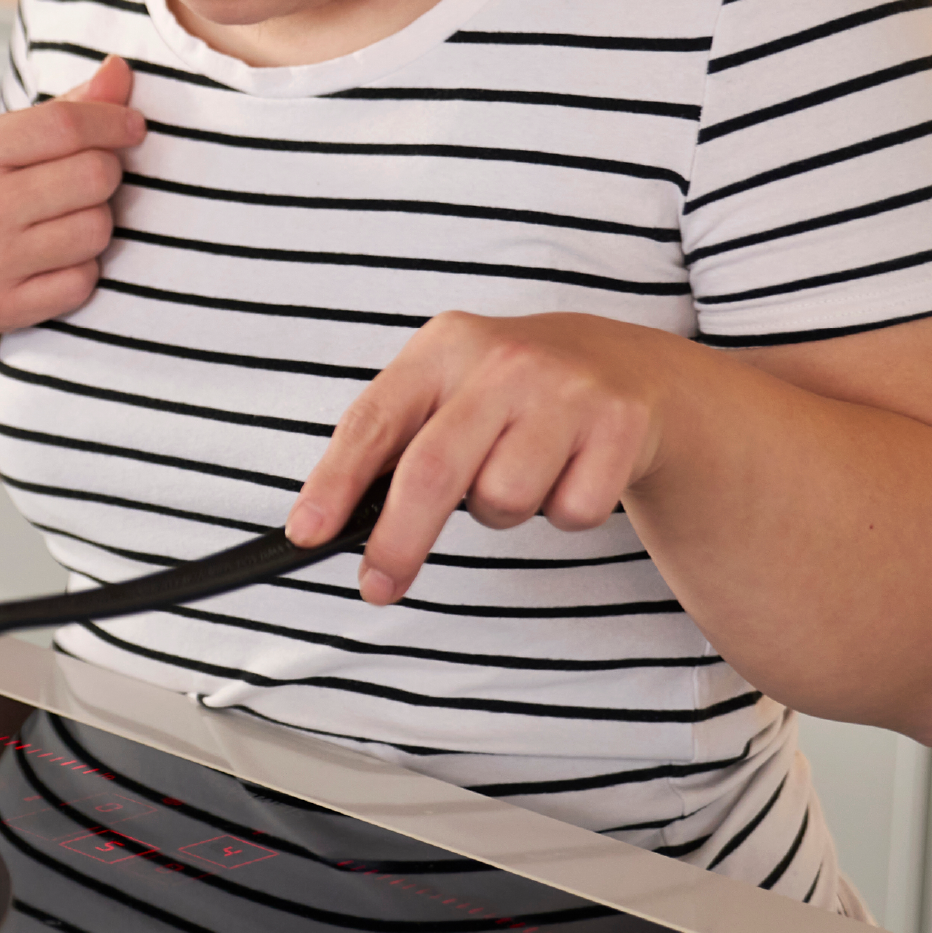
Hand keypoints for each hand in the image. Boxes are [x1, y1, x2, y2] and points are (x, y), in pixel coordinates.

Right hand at [0, 55, 144, 341]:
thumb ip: (61, 110)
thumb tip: (119, 70)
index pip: (67, 124)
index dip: (114, 121)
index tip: (132, 126)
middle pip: (94, 176)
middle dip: (105, 174)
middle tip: (87, 180)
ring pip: (97, 230)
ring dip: (96, 223)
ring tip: (66, 221)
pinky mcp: (2, 307)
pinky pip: (83, 281)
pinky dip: (81, 270)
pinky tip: (55, 260)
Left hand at [289, 311, 667, 604]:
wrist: (624, 363)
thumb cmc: (511, 393)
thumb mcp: (449, 389)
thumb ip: (396, 443)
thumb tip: (331, 523)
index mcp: (443, 348)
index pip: (373, 421)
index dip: (335, 482)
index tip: (307, 533)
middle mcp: (503, 361)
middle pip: (432, 472)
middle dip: (398, 541)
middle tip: (377, 585)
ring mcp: (565, 389)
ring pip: (504, 500)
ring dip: (500, 513)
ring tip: (517, 475)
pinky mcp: (619, 423)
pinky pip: (570, 513)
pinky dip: (563, 512)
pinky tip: (569, 472)